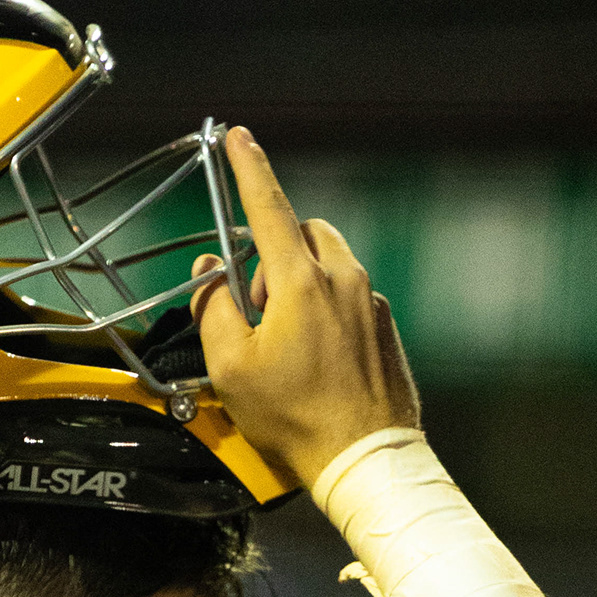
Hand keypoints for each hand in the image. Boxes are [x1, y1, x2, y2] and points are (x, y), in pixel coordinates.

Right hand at [191, 128, 420, 491]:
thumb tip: (210, 273)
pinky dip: (326, 308)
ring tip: (284, 337)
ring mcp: (371, 302)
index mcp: (301, 282)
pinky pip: (349, 297)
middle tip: (255, 306)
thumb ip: (213, 309)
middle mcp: (343, 280)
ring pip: (329, 263)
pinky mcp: (386, 327)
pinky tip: (315, 359)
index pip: (269, 206)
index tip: (238, 137)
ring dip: (300, 280)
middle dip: (274, 252)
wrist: (365, 459)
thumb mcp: (231, 368)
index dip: (249, 168)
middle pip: (303, 232)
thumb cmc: (296, 417)